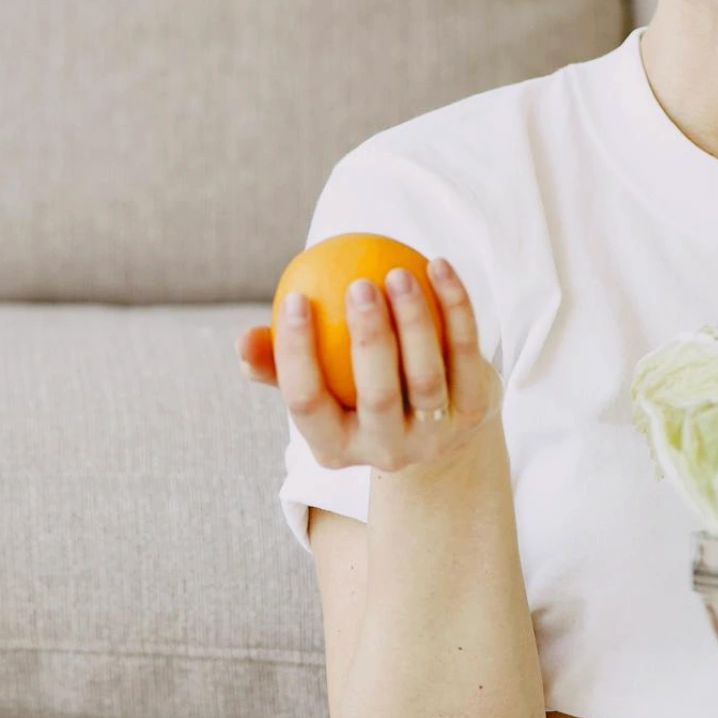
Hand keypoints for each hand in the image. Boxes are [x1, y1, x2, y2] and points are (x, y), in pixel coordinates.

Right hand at [238, 258, 503, 474]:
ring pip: (426, 375)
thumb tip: (243, 341)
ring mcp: (435, 437)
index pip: (306, 402)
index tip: (296, 296)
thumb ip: (278, 363)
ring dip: (415, 319)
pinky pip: (465, 352)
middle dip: (368, 338)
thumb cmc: (351, 388)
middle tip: (359, 284)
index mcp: (334, 447)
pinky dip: (455, 308)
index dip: (295, 352)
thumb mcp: (315, 383)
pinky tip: (438, 266)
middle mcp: (386, 451)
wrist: (433, 420)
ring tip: (398, 271)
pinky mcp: (474, 413)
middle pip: (376, 394)